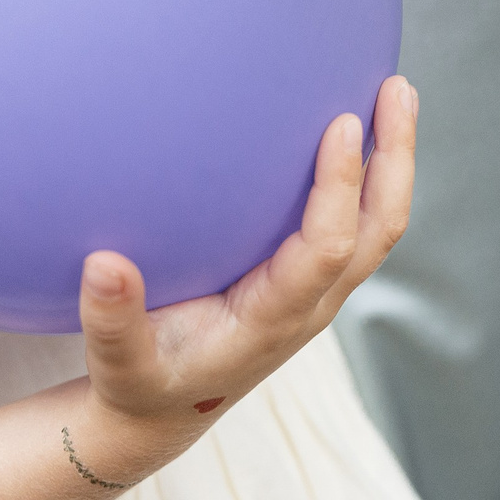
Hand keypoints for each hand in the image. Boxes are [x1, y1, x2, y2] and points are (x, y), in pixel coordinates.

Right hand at [71, 75, 417, 470]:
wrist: (165, 411)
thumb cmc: (142, 383)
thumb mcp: (118, 364)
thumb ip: (110, 320)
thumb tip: (103, 265)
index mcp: (272, 319)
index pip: (326, 248)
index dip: (340, 188)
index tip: (341, 124)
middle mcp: (310, 303)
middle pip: (377, 230)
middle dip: (395, 160)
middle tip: (396, 87)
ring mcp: (317, 292)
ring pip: (376, 224)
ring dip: (392, 160)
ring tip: (395, 91)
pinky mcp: (310, 279)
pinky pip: (354, 222)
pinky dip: (367, 174)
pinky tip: (355, 125)